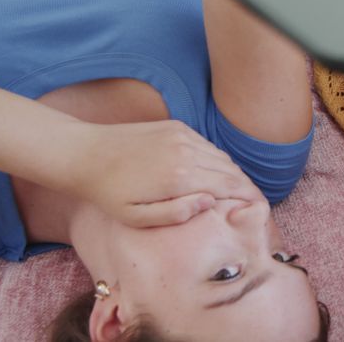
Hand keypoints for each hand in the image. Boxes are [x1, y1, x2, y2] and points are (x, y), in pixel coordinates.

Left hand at [66, 120, 263, 226]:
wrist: (85, 154)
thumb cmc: (108, 193)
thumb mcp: (137, 217)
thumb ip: (177, 213)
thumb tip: (209, 202)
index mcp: (180, 176)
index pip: (229, 185)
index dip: (248, 197)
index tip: (259, 208)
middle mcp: (186, 151)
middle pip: (230, 170)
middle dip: (245, 186)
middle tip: (254, 201)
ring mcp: (182, 136)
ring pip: (221, 156)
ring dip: (232, 172)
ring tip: (239, 189)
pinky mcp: (176, 127)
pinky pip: (207, 145)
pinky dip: (216, 159)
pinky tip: (215, 172)